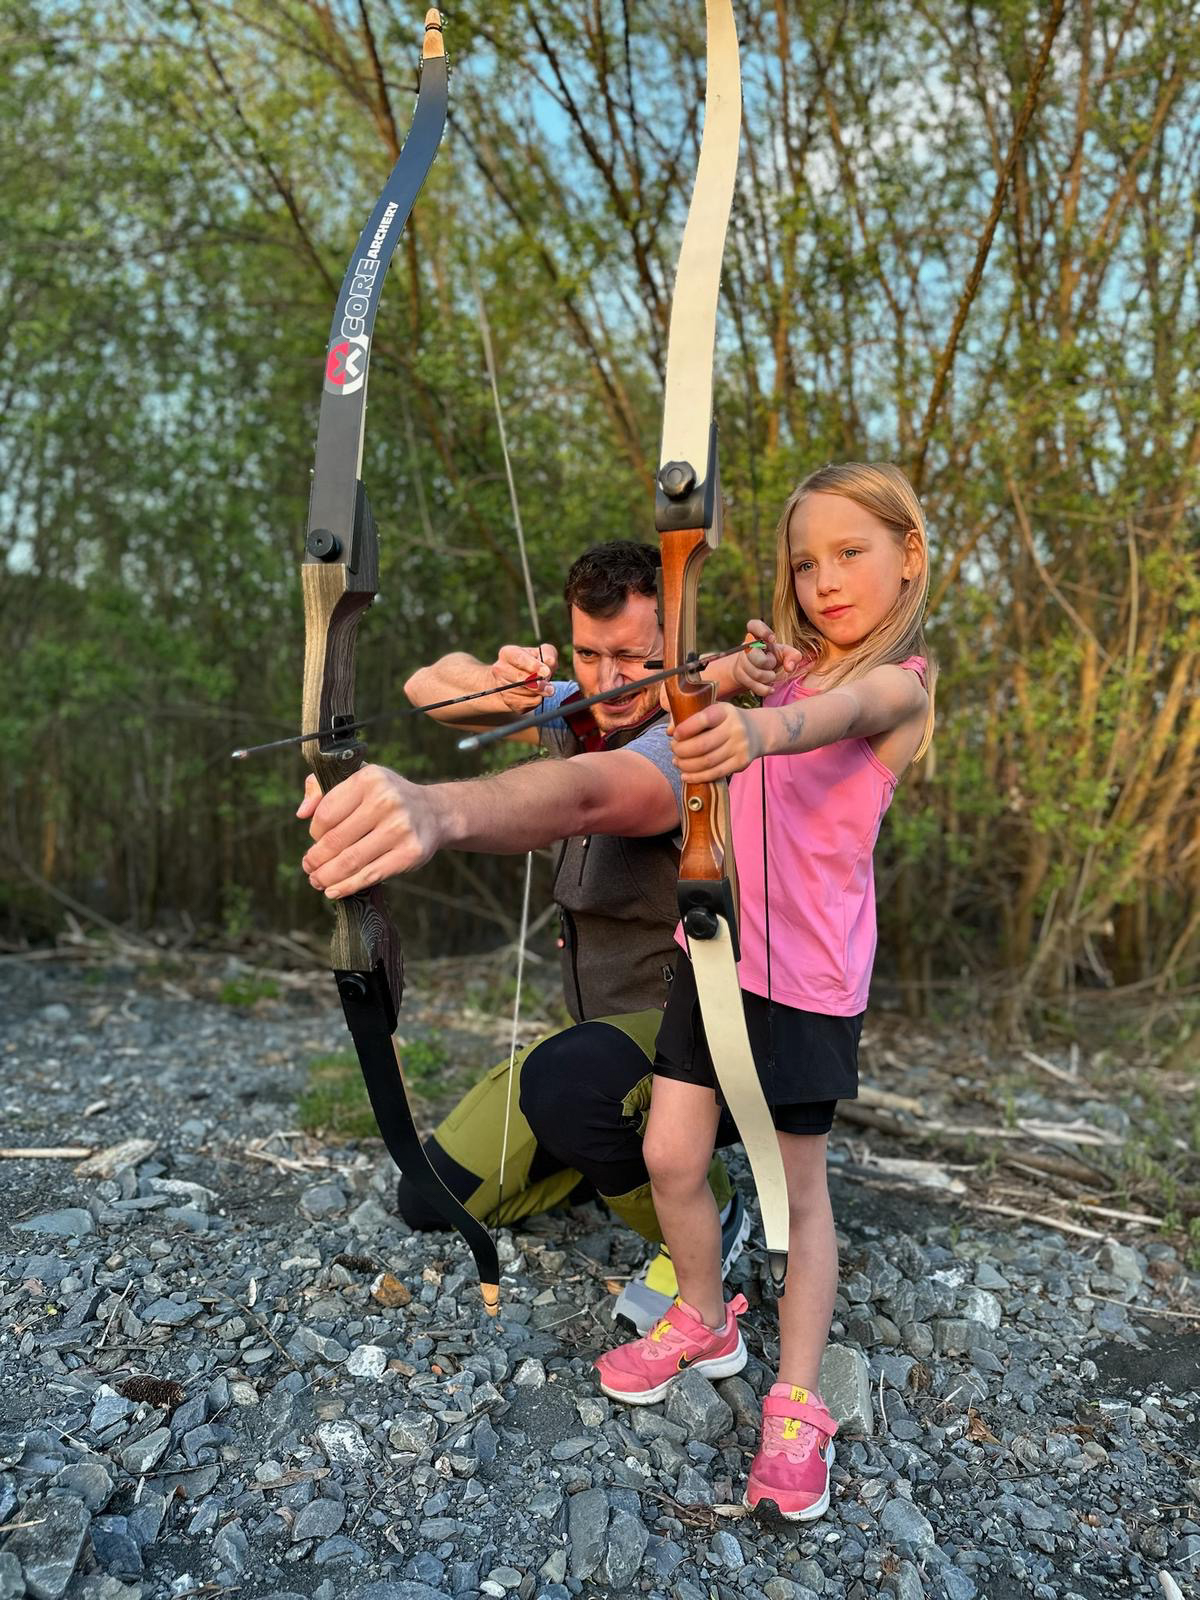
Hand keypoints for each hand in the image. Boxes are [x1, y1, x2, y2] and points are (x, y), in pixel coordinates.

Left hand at [297, 765, 443, 896]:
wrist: (434, 812)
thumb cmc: (388, 796)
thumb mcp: (359, 780)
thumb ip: (323, 790)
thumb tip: (301, 814)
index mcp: (369, 779)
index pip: (326, 814)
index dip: (314, 832)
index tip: (316, 840)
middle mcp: (386, 801)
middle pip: (335, 840)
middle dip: (316, 859)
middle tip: (309, 867)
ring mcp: (400, 829)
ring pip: (350, 861)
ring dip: (327, 876)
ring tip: (317, 880)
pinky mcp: (410, 854)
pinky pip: (370, 875)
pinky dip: (347, 886)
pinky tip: (333, 891)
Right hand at [487, 642, 557, 709]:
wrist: (523, 679)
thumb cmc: (534, 663)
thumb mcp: (543, 653)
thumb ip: (548, 654)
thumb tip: (548, 665)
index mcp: (508, 653)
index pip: (519, 659)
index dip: (534, 666)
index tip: (546, 672)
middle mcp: (500, 669)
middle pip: (519, 678)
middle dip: (537, 684)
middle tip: (550, 688)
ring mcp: (501, 686)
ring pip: (522, 692)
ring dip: (538, 693)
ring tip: (546, 689)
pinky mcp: (507, 700)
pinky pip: (523, 704)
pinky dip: (535, 701)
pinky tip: (538, 695)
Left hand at [670, 702, 764, 781]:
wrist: (757, 731)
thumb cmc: (725, 721)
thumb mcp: (711, 711)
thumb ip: (688, 717)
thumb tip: (670, 731)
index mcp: (725, 711)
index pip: (703, 719)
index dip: (685, 729)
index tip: (675, 735)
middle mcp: (735, 728)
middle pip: (702, 745)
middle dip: (682, 750)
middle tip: (674, 750)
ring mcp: (740, 746)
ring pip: (707, 762)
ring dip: (687, 765)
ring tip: (677, 762)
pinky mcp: (741, 762)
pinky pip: (716, 773)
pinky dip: (697, 777)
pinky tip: (686, 775)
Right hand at [730, 620, 805, 696]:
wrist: (755, 671)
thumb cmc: (772, 658)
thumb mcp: (784, 653)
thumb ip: (792, 656)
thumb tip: (789, 667)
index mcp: (757, 636)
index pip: (753, 625)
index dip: (762, 630)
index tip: (773, 639)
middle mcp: (746, 646)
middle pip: (754, 655)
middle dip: (768, 663)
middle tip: (772, 664)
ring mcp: (741, 662)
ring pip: (755, 673)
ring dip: (768, 677)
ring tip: (771, 675)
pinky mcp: (740, 676)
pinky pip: (753, 685)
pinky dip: (765, 689)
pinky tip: (771, 689)